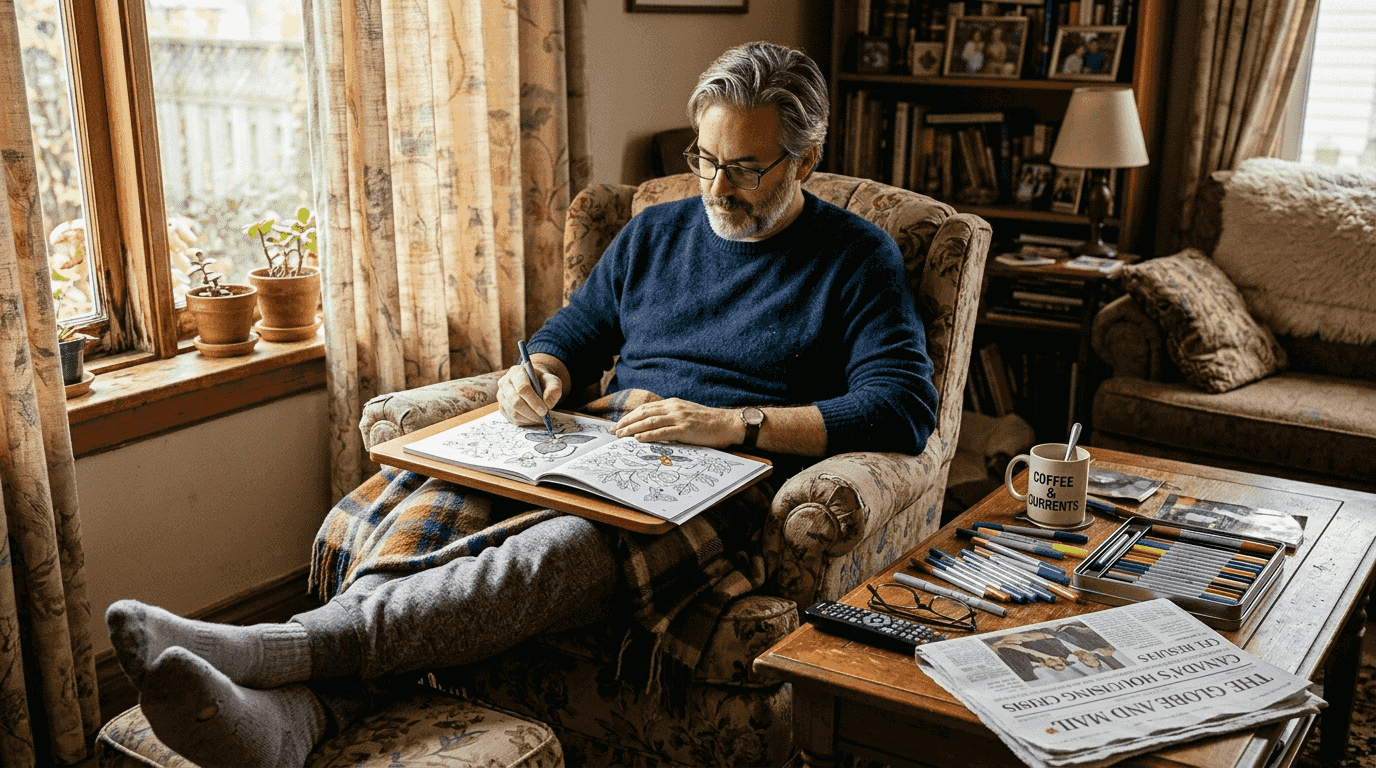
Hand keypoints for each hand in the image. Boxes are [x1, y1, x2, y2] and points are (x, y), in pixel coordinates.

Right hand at [497, 362, 563, 426]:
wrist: (534, 383)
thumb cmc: (543, 381)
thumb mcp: (553, 381)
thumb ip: (554, 390)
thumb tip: (547, 404)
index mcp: (516, 372)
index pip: (522, 388)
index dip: (534, 401)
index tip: (544, 411)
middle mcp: (504, 383)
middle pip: (515, 402)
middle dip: (531, 413)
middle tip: (543, 417)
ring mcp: (501, 395)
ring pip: (513, 413)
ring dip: (529, 418)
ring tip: (540, 418)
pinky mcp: (501, 407)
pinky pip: (512, 419)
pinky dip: (525, 421)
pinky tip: (533, 418)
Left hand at [612, 398, 741, 447]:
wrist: (727, 423)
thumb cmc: (708, 422)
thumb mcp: (687, 414)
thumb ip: (671, 417)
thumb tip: (655, 426)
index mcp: (672, 404)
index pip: (645, 408)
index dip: (630, 416)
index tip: (618, 424)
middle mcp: (673, 408)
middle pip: (643, 413)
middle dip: (626, 422)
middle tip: (613, 431)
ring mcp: (679, 418)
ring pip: (649, 422)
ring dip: (632, 429)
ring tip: (620, 436)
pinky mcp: (685, 429)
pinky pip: (662, 432)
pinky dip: (648, 435)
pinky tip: (637, 439)